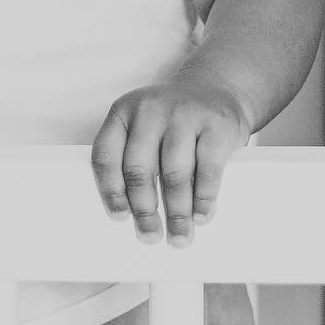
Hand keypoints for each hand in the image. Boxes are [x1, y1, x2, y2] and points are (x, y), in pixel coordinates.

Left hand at [90, 70, 250, 247]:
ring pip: (174, 174)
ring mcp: (185, 114)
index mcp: (124, 112)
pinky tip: (201, 215)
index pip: (107, 155)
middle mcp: (151, 109)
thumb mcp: (145, 128)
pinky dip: (204, 199)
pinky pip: (207, 171)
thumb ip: (134, 161)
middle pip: (139, 169)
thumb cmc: (172, 121)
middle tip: (150, 236)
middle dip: (144, 210)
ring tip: (179, 236)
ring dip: (176, 212)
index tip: (120, 217)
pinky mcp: (218, 125)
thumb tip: (138, 216)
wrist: (216, 88)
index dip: (110, 191)